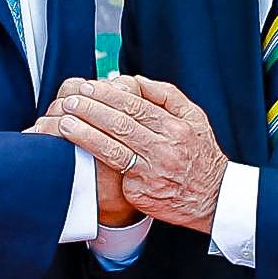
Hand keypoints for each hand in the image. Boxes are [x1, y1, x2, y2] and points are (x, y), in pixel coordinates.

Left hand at [48, 76, 227, 231]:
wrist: (213, 198)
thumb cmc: (200, 155)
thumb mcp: (195, 118)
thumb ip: (166, 95)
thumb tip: (135, 81)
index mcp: (175, 127)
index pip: (135, 105)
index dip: (108, 95)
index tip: (89, 87)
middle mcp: (163, 149)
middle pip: (120, 124)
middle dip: (90, 110)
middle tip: (70, 101)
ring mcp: (151, 172)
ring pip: (111, 149)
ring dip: (84, 134)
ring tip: (65, 123)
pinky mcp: (140, 192)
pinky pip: (113, 174)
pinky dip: (93, 162)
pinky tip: (75, 153)